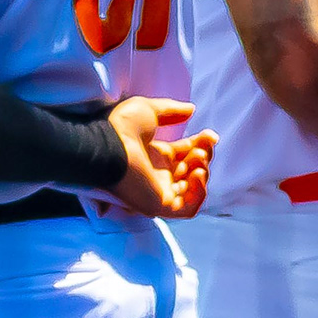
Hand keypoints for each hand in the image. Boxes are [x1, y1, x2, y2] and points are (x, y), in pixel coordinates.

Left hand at [105, 98, 212, 217]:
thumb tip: (191, 109)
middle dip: (203, 157)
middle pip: (191, 171)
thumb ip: (171, 110)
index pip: (186, 154)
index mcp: (155, 156)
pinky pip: (188, 208)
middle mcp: (158, 175)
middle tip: (201, 148)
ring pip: (192, 190)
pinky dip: (199, 193)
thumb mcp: (149, 110)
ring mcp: (159, 192)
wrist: (108, 147)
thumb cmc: (122, 127)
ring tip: (197, 159)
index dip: (201, 145)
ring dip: (202, 174)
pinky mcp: (160, 205)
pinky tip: (197, 174)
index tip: (210, 135)